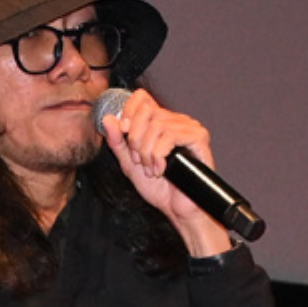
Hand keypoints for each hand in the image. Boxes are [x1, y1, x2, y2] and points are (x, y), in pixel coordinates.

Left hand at [100, 89, 231, 256]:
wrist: (176, 208)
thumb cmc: (158, 187)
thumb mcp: (129, 164)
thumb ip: (117, 143)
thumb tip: (108, 119)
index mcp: (160, 122)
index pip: (141, 98)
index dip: (128, 111)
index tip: (123, 132)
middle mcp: (175, 120)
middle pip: (146, 112)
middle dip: (135, 140)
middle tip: (140, 161)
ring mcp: (189, 127)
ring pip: (157, 125)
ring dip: (147, 152)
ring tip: (152, 170)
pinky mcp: (199, 138)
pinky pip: (171, 136)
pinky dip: (159, 155)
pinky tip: (161, 170)